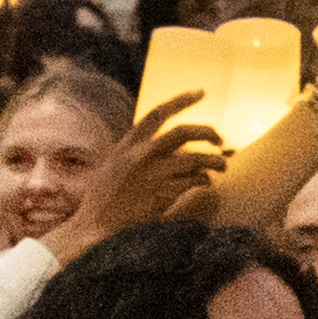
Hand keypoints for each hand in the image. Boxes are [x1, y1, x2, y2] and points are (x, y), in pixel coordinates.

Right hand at [59, 92, 221, 252]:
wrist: (95, 226)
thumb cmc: (102, 199)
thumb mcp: (112, 165)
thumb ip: (132, 150)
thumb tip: (156, 142)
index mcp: (127, 144)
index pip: (158, 113)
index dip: (182, 100)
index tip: (201, 92)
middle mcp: (141, 155)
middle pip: (184, 132)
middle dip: (207, 132)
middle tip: (219, 139)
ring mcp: (153, 174)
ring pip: (196, 158)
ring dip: (215, 160)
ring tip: (222, 165)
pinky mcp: (164, 194)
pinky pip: (195, 181)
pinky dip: (204, 180)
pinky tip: (205, 183)